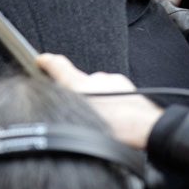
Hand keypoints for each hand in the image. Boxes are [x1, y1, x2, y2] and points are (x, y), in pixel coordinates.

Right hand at [35, 53, 162, 149]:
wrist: (148, 127)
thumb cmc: (119, 129)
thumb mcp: (83, 123)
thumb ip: (70, 108)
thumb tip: (59, 101)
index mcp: (81, 85)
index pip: (58, 67)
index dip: (46, 62)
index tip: (40, 59)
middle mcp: (96, 79)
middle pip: (78, 81)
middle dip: (76, 93)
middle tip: (81, 112)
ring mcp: (112, 80)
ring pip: (96, 87)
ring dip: (95, 99)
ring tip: (101, 118)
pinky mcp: (126, 85)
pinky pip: (111, 90)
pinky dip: (109, 100)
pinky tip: (113, 115)